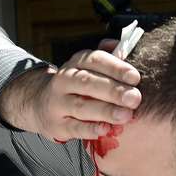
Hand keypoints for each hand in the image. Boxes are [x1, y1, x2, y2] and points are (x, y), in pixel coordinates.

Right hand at [0, 50, 140, 140]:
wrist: (40, 105)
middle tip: (134, 98)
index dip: (115, 68)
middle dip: (113, 90)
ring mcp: (58, 103)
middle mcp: (64, 80)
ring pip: (81, 106)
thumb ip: (108, 58)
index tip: (135, 77)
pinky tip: (106, 129)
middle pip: (88, 83)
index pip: (95, 60)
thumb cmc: (76, 86)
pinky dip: (90, 129)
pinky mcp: (57, 125)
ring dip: (105, 111)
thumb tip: (121, 46)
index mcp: (76, 63)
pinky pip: (74, 128)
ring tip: (126, 115)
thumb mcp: (88, 68)